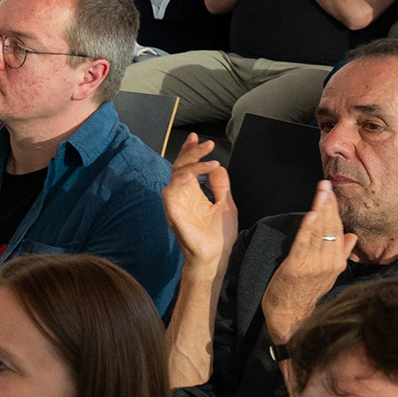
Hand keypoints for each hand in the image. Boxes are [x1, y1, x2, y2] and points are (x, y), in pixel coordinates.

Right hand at [161, 134, 236, 269]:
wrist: (216, 256)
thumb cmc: (219, 236)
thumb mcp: (226, 204)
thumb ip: (221, 186)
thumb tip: (219, 168)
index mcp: (192, 193)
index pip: (187, 167)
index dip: (191, 152)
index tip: (199, 139)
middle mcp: (182, 196)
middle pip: (180, 167)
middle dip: (192, 153)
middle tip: (206, 144)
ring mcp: (176, 203)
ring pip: (176, 175)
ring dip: (191, 165)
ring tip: (210, 161)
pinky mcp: (173, 212)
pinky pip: (171, 192)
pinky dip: (181, 181)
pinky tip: (195, 176)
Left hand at [259, 180, 353, 343]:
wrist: (290, 315)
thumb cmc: (305, 292)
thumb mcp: (328, 273)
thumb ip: (340, 254)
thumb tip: (352, 236)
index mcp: (338, 261)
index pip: (339, 229)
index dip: (335, 210)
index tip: (331, 192)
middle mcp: (330, 262)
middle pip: (332, 227)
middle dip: (329, 204)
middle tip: (326, 183)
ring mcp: (315, 265)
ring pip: (320, 232)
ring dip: (320, 210)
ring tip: (321, 191)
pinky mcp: (297, 267)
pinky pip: (304, 244)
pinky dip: (308, 228)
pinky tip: (311, 214)